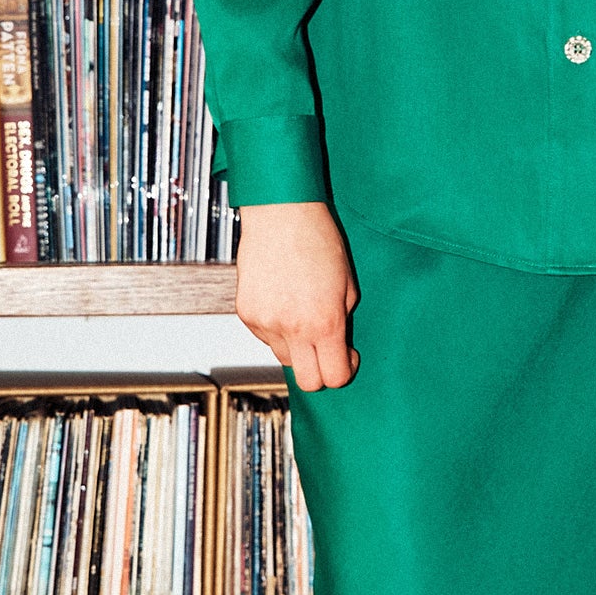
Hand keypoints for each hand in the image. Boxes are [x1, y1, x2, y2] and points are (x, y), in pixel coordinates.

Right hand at [237, 201, 360, 391]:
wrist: (280, 213)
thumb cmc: (318, 239)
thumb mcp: (347, 282)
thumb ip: (343, 319)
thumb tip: (338, 342)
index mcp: (324, 322)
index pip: (335, 377)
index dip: (346, 370)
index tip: (348, 356)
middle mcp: (293, 328)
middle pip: (307, 382)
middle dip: (320, 371)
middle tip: (326, 349)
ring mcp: (265, 323)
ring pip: (284, 357)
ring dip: (296, 346)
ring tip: (301, 313)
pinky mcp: (246, 313)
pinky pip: (265, 337)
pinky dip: (275, 328)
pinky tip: (282, 299)